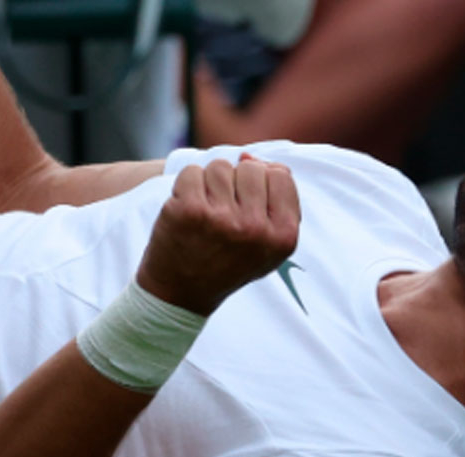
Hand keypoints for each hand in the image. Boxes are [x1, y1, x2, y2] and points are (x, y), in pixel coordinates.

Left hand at [136, 155, 300, 315]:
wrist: (181, 293)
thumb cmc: (226, 261)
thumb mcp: (266, 242)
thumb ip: (275, 198)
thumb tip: (250, 156)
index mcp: (283, 237)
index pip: (281, 175)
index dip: (261, 183)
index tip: (246, 205)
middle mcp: (255, 229)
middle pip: (250, 167)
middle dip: (234, 182)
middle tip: (223, 214)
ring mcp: (222, 219)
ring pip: (220, 167)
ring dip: (209, 184)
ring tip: (204, 214)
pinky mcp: (190, 211)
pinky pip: (192, 171)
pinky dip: (186, 186)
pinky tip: (186, 212)